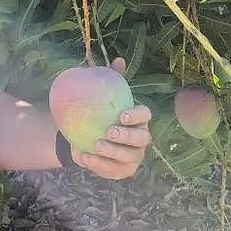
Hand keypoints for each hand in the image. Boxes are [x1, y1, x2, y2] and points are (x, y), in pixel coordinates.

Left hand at [71, 57, 151, 179]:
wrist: (86, 137)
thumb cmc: (101, 114)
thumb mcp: (104, 96)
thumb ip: (111, 78)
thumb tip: (119, 59)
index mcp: (139, 119)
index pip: (146, 116)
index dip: (137, 116)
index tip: (121, 115)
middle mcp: (141, 138)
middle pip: (142, 139)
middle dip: (127, 136)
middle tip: (108, 131)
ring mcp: (134, 157)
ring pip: (129, 157)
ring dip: (113, 152)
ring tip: (95, 145)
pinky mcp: (123, 171)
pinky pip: (114, 170)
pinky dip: (99, 165)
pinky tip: (85, 156)